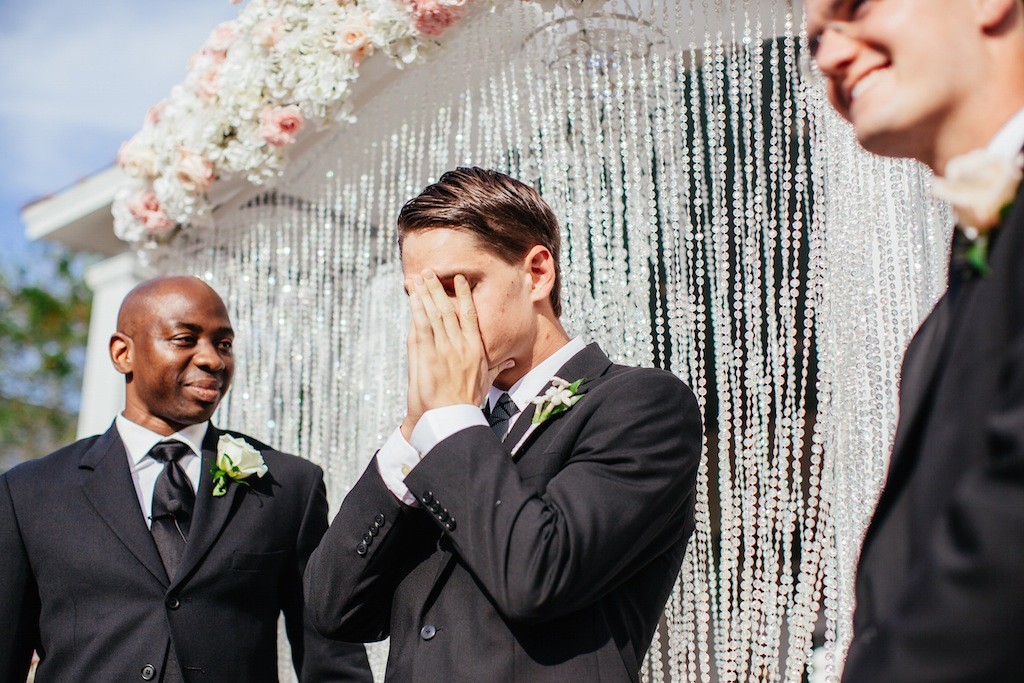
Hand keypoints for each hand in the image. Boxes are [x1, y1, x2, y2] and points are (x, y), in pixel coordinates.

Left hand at [401, 270, 512, 439]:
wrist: (451, 418)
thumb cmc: (467, 402)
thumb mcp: (486, 382)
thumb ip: (496, 367)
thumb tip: (509, 361)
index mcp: (475, 349)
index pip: (470, 315)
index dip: (464, 294)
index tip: (458, 279)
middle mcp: (460, 345)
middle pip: (448, 309)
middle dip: (437, 288)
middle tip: (428, 272)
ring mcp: (443, 349)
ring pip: (433, 314)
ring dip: (423, 294)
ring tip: (417, 278)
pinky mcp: (427, 356)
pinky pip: (421, 327)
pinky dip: (416, 311)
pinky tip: (412, 298)